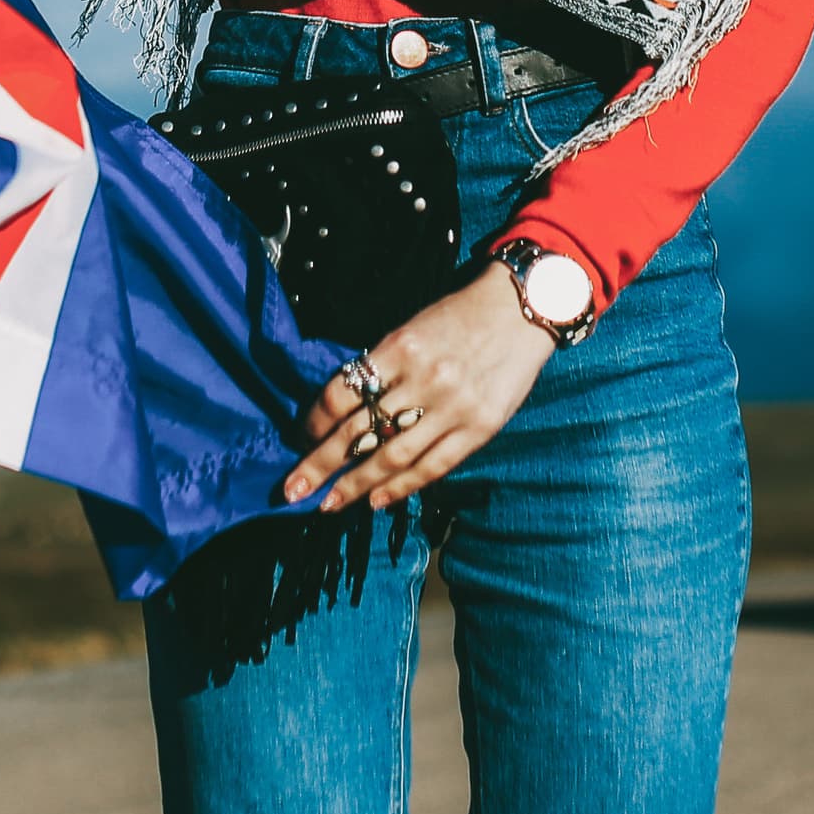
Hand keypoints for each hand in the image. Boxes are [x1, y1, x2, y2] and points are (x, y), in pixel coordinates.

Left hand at [280, 266, 560, 512]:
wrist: (521, 309)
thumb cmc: (459, 317)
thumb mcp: (412, 328)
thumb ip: (383, 366)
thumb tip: (345, 411)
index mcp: (399, 347)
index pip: (343, 393)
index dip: (315, 421)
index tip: (300, 438)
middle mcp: (422, 379)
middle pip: (359, 431)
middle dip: (321, 464)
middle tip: (291, 490)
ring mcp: (452, 407)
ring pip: (392, 456)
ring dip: (355, 485)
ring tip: (328, 504)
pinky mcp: (478, 428)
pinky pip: (432, 466)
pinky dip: (402, 487)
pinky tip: (376, 501)